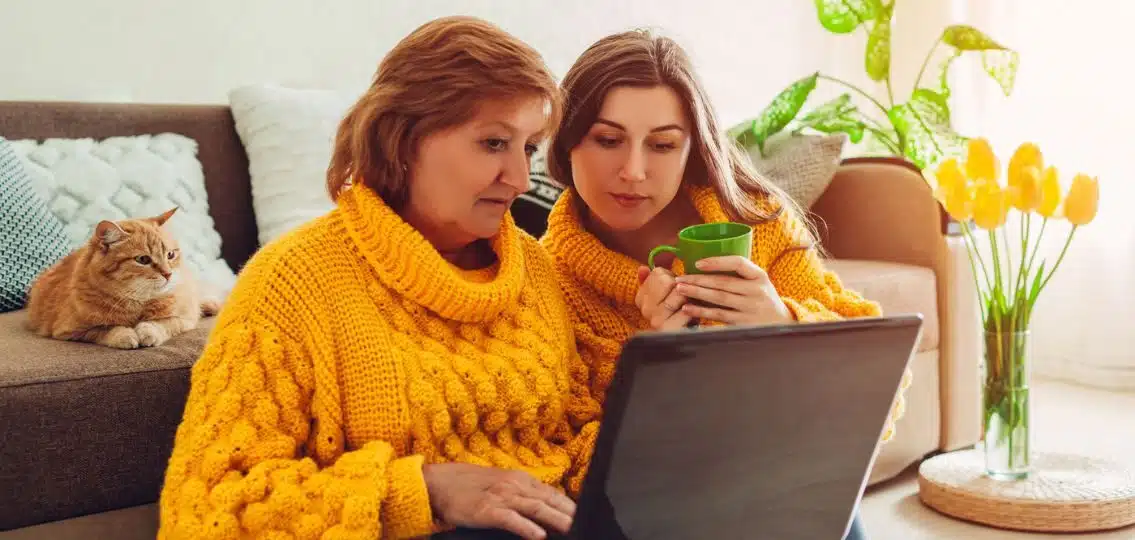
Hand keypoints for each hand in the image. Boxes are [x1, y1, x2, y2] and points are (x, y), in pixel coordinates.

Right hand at [423, 462, 574, 538]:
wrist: (438, 484)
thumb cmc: (468, 486)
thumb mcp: (499, 485)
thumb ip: (521, 494)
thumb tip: (544, 508)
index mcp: (519, 479)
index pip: (551, 493)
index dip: (569, 505)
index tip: (583, 516)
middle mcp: (514, 485)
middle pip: (548, 500)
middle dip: (569, 513)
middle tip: (586, 524)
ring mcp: (501, 497)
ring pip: (535, 508)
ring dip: (556, 519)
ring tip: (571, 528)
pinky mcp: (487, 510)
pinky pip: (511, 519)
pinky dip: (526, 527)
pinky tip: (539, 536)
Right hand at [634, 266, 691, 329]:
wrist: (679, 341)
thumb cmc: (675, 313)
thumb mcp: (663, 295)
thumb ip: (652, 280)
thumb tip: (643, 268)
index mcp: (641, 297)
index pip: (657, 273)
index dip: (671, 277)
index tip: (673, 287)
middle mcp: (645, 308)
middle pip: (667, 282)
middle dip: (680, 286)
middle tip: (684, 295)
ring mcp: (656, 320)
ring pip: (678, 294)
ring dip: (688, 298)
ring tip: (689, 304)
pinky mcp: (669, 329)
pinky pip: (686, 310)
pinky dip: (693, 310)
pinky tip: (692, 314)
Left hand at [673, 256, 793, 325]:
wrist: (781, 324)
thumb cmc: (763, 299)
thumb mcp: (759, 282)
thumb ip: (741, 274)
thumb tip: (707, 264)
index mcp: (760, 276)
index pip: (738, 263)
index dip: (717, 262)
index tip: (698, 263)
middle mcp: (757, 291)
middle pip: (723, 283)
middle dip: (698, 280)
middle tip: (679, 278)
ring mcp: (751, 308)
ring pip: (719, 299)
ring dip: (697, 294)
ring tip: (680, 290)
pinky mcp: (744, 324)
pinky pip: (719, 315)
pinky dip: (701, 312)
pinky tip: (688, 308)